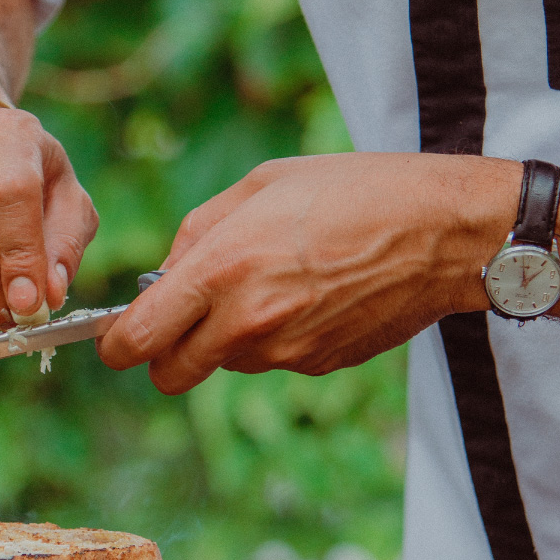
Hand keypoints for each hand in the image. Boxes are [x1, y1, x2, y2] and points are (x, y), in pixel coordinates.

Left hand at [98, 154, 516, 390]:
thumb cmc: (356, 190)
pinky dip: (275, 338)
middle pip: (170, 376)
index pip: (138, 340)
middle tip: (180, 319)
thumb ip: (199, 230)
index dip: (115, 346)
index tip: (114, 338)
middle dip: (164, 354)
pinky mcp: (320, 364)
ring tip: (271, 283)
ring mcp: (287, 352)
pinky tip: (310, 295)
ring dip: (227, 339)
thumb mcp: (263, 184)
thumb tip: (164, 272)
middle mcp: (249, 322)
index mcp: (223, 271)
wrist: (445, 231)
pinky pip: (273, 360)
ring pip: (225, 365)